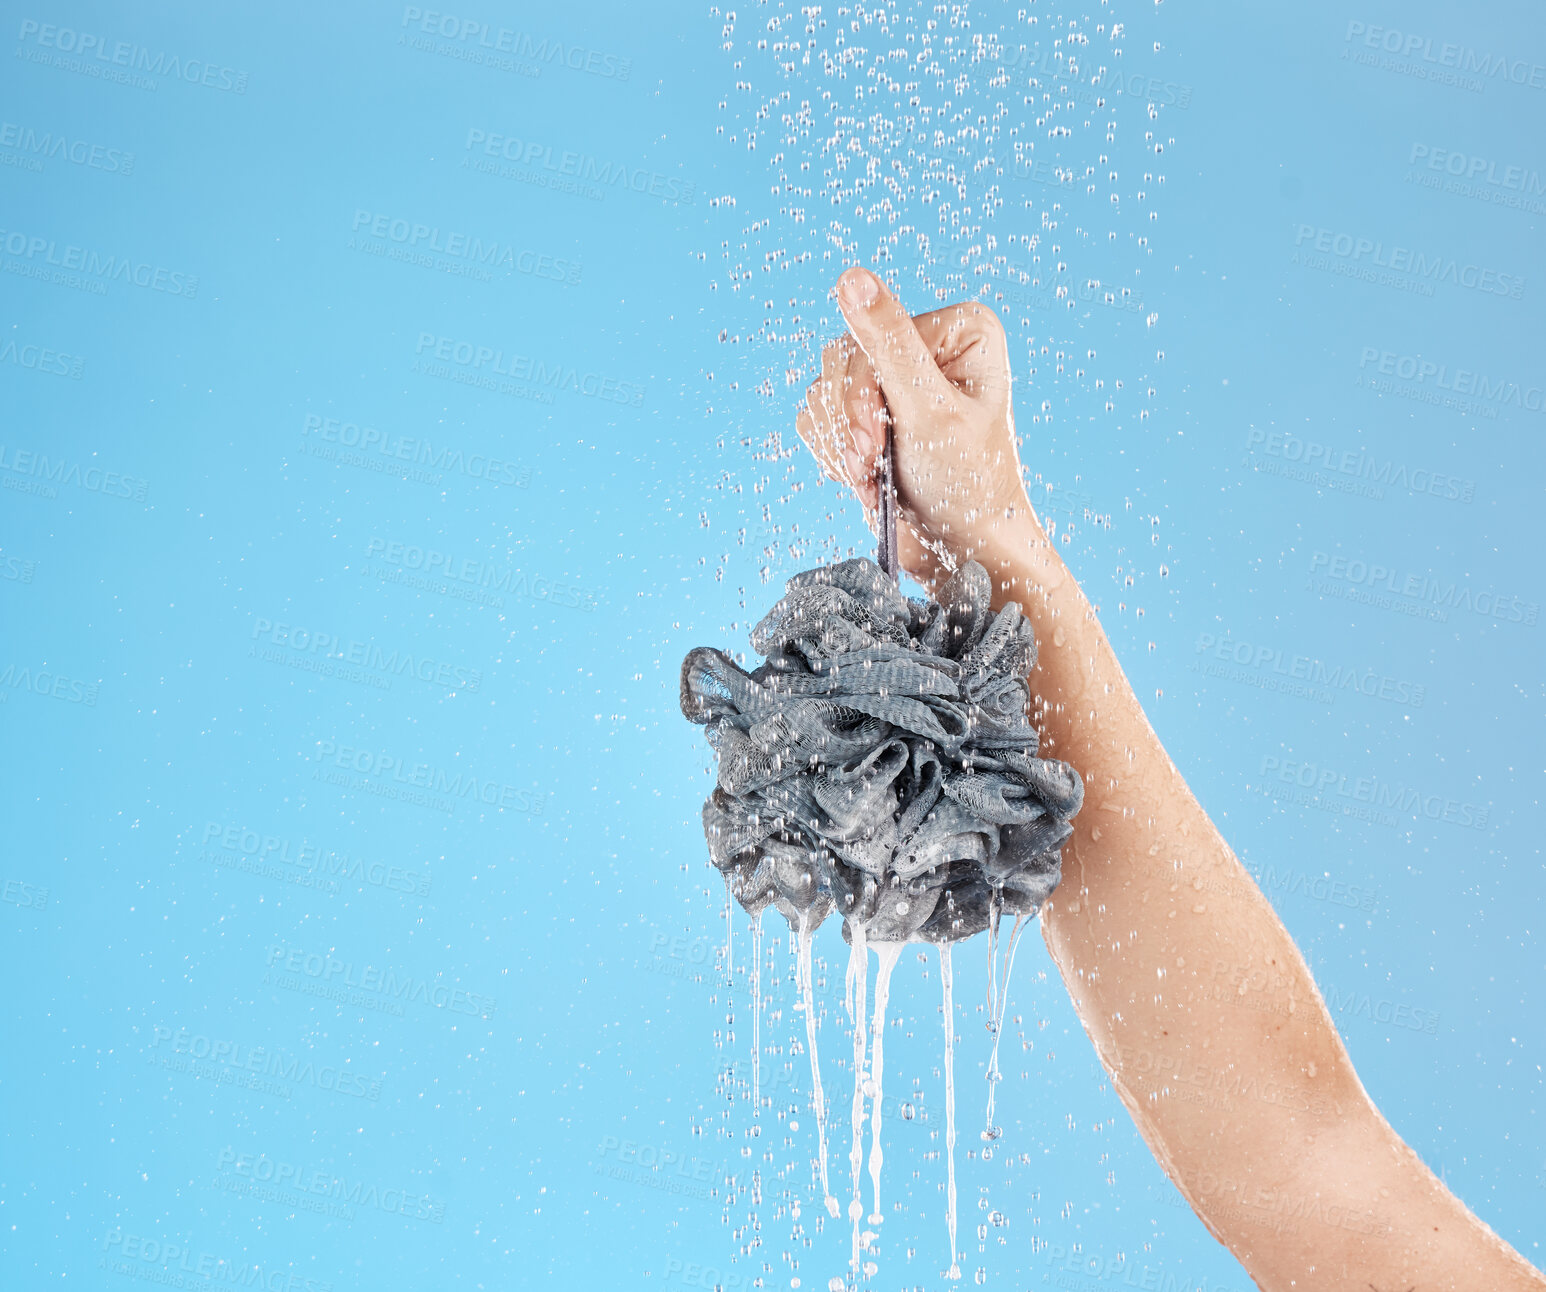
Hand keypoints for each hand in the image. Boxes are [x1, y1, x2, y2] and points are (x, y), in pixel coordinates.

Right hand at [795, 267, 1036, 590]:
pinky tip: (866, 477)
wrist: (961, 552)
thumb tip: (851, 276)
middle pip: (843, 358)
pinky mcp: (870, 414)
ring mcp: (895, 381)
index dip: (863, 391)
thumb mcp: (929, 413)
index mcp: (959, 329)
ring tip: (874, 477)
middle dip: (851, 422)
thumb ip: (888, 345)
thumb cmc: (967, 487)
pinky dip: (833, 453)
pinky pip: (817, 417)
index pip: (874, 332)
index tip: (878, 440)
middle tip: (873, 464)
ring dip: (841, 444)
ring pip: (823, 389)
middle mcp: (927, 346)